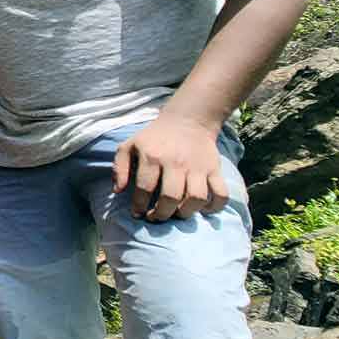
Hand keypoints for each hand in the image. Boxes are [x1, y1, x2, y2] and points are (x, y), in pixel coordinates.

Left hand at [113, 115, 229, 220]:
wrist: (187, 121)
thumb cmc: (154, 138)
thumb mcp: (129, 146)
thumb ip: (120, 167)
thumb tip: (118, 191)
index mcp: (152, 156)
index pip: (144, 188)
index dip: (139, 206)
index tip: (138, 214)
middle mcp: (176, 162)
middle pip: (170, 197)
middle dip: (161, 214)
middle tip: (156, 217)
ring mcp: (198, 166)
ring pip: (196, 198)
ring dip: (185, 213)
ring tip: (176, 214)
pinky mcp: (215, 169)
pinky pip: (220, 193)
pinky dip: (215, 207)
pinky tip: (203, 210)